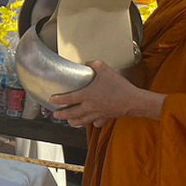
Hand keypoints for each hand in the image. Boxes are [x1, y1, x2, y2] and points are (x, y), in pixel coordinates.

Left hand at [49, 61, 163, 128]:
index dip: (58, 100)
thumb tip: (89, 62)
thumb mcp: (105, 70)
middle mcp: (89, 106)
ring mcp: (97, 114)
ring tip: (69, 121)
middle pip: (71, 113)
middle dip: (62, 115)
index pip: (68, 98)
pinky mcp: (106, 118)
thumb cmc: (119, 87)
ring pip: (81, 121)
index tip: (52, 100)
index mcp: (87, 95)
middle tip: (56, 115)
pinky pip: (96, 123)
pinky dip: (92, 123)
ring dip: (73, 121)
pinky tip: (91, 121)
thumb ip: (94, 65)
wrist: (133, 101)